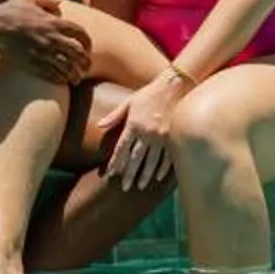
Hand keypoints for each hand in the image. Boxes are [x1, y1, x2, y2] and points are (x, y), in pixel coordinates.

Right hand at [0, 0, 87, 83]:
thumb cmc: (10, 10)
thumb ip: (47, 0)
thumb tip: (59, 5)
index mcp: (54, 22)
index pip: (80, 33)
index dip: (87, 42)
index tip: (88, 48)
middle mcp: (52, 38)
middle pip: (78, 53)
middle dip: (85, 61)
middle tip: (86, 66)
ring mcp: (43, 52)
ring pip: (67, 67)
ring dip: (75, 74)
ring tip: (76, 78)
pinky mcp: (32, 64)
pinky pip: (52, 75)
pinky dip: (60, 79)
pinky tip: (62, 80)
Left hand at [106, 68, 184, 188]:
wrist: (175, 86)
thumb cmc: (150, 93)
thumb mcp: (130, 102)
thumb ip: (115, 116)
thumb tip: (99, 125)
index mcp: (134, 124)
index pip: (122, 148)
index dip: (116, 162)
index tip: (111, 174)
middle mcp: (147, 133)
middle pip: (136, 158)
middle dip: (129, 174)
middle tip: (124, 188)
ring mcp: (162, 137)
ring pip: (152, 161)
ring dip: (145, 175)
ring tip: (140, 186)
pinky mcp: (174, 137)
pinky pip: (168, 157)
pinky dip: (163, 168)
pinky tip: (158, 177)